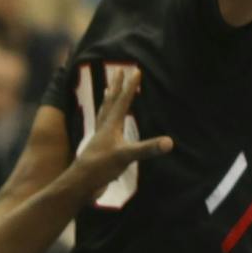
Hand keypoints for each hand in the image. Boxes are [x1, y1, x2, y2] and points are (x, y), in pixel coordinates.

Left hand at [68, 66, 173, 201]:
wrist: (81, 182)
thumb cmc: (102, 166)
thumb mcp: (127, 156)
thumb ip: (147, 148)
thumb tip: (170, 142)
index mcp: (111, 125)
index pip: (123, 101)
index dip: (130, 86)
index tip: (136, 70)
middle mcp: (104, 127)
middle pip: (111, 101)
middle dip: (116, 86)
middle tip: (118, 70)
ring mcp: (100, 136)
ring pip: (104, 112)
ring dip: (108, 99)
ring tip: (108, 89)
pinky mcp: (98, 146)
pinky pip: (102, 125)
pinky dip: (105, 118)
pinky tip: (106, 123)